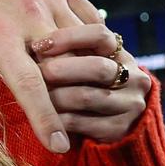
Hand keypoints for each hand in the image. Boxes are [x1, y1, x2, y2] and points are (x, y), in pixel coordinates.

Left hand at [0, 0, 99, 152]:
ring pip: (86, 42)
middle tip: (66, 113)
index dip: (45, 118)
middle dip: (71, 94)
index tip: (59, 147)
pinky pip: (89, 18)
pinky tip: (87, 56)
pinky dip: (92, 41)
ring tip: (79, 86)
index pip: (30, 86)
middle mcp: (29, 15)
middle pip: (67, 66)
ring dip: (87, 68)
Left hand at [34, 24, 150, 142]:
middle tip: (35, 70)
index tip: (40, 44)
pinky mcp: (121, 129)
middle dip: (62, 70)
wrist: (97, 118)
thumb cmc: (76, 77)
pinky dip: (58, 118)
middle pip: (97, 68)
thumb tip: (39, 37)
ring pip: (87, 96)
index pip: (100, 36)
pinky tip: (40, 113)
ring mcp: (131, 104)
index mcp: (120, 52)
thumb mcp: (74, 54)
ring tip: (30, 92)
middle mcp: (134, 76)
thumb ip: (66, 44)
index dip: (70, 38)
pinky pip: (85, 124)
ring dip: (54, 95)